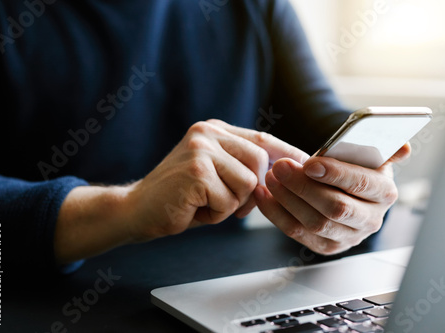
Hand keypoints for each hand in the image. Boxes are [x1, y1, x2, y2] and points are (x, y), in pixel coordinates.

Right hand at [56, 120, 307, 262]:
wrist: (136, 210)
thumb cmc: (179, 198)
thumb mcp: (215, 175)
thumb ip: (242, 167)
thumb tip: (283, 172)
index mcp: (213, 129)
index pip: (262, 139)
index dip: (286, 154)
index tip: (308, 165)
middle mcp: (208, 132)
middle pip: (260, 163)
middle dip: (248, 191)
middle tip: (219, 201)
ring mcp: (201, 149)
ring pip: (248, 184)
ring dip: (229, 205)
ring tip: (202, 203)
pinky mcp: (196, 171)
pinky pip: (229, 201)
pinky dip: (215, 214)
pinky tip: (192, 208)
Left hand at [255, 143, 410, 254]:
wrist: (345, 189)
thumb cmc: (354, 167)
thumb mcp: (370, 154)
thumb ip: (384, 148)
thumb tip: (404, 148)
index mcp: (385, 192)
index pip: (362, 184)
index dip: (336, 174)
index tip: (310, 163)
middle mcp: (371, 219)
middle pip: (335, 207)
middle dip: (304, 186)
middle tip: (281, 167)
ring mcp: (349, 236)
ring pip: (314, 222)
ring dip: (287, 199)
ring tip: (271, 177)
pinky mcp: (327, 246)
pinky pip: (297, 233)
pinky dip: (277, 214)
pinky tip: (264, 195)